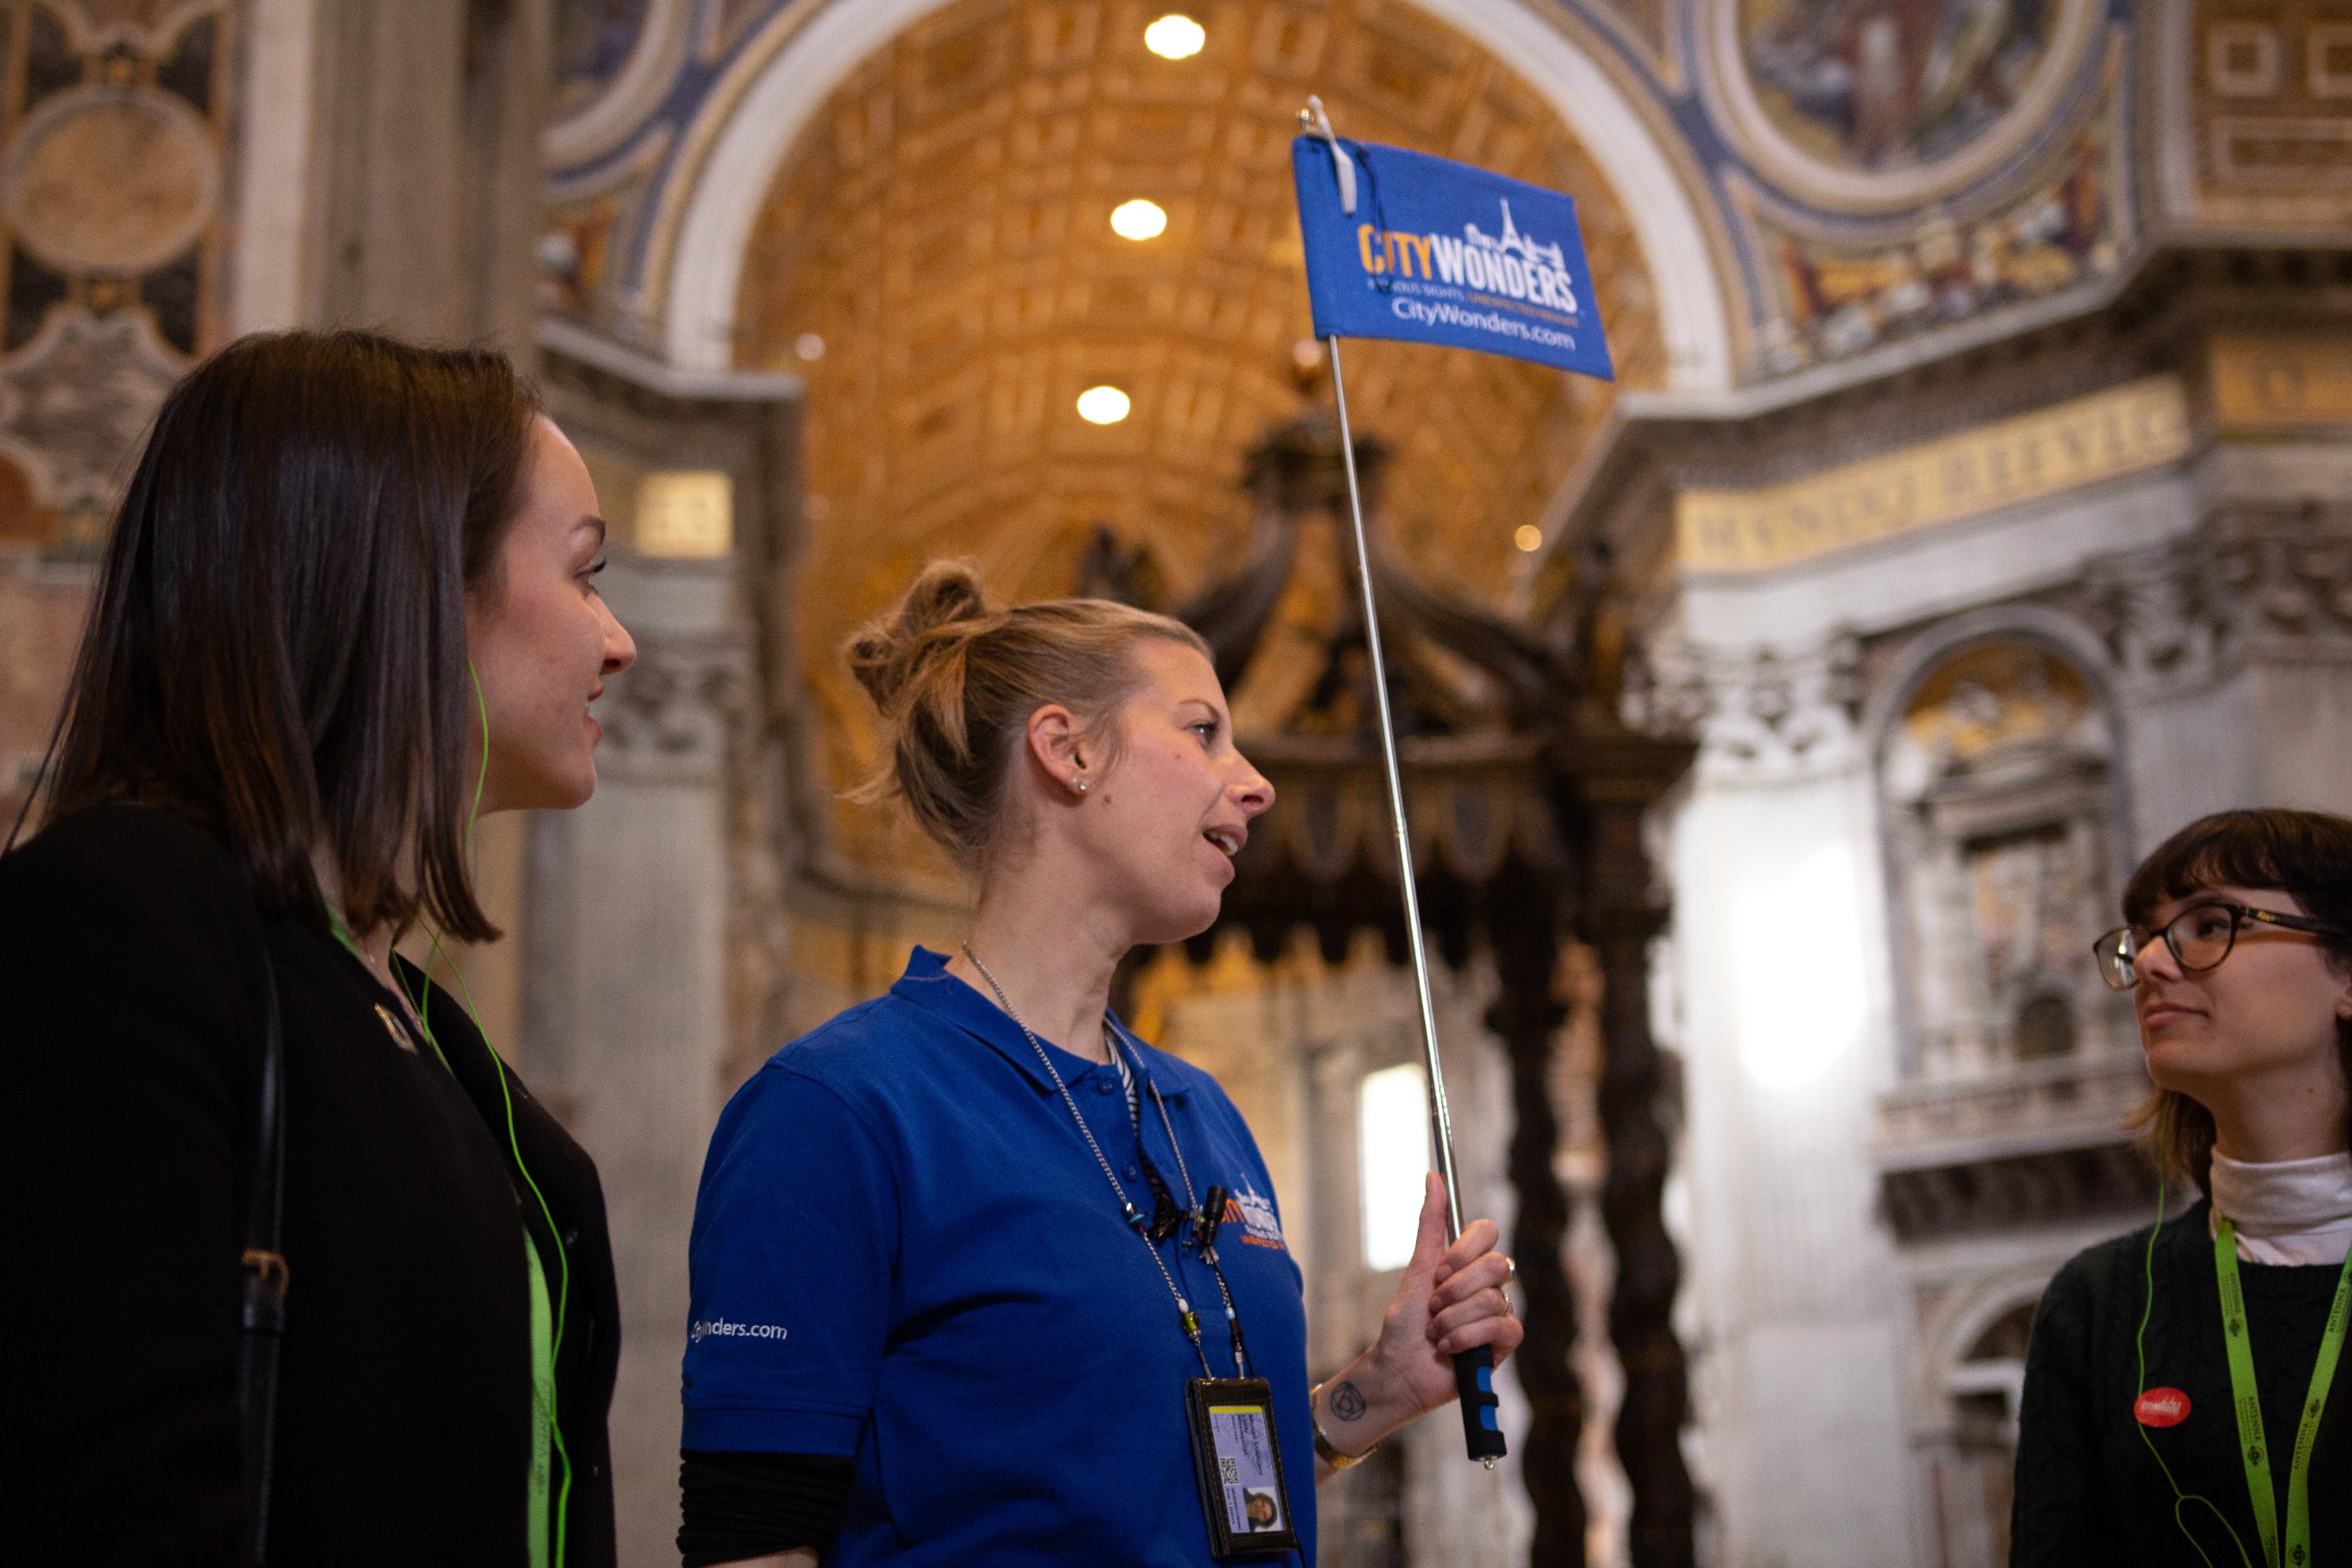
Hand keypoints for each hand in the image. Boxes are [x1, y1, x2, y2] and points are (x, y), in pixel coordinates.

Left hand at [1312, 1172, 1521, 1473]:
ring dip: (1453, 1320)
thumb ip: (1430, 1224)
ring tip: (1435, 1334)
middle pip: (1498, 1264)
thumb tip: (1433, 1176)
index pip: (1488, 1232)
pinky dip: (1468, 1338)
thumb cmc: (1403, 1324)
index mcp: (1466, 1263)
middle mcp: (1487, 1285)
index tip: (1439, 1270)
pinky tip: (1450, 1348)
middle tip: (1433, 1307)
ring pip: (1494, 1300)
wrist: (1398, 1370)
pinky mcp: (1503, 1344)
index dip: (1466, 1250)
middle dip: (1456, 1290)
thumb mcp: (1416, 1270)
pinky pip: (1503, 1328)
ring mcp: (1497, 1313)